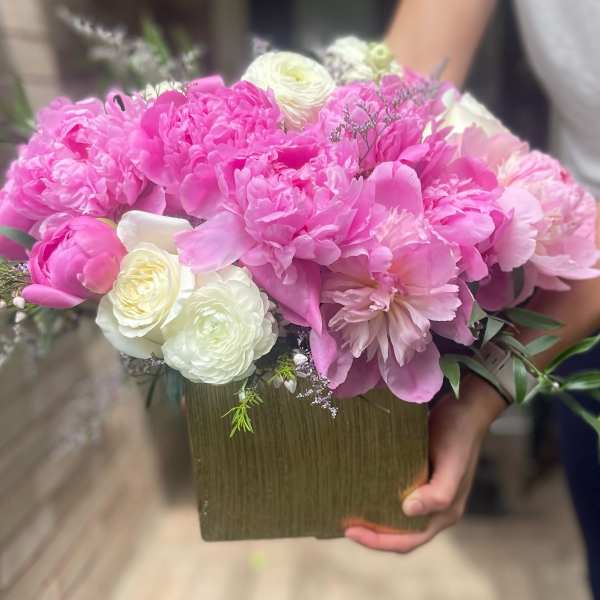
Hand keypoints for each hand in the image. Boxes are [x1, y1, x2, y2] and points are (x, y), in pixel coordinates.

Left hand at [345, 378, 505, 552]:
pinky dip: (380, 498)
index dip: (378, 542)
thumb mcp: (452, 464)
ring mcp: (428, 492)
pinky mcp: (420, 475)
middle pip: (400, 534)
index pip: (408, 540)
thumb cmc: (458, 435)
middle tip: (344, 524)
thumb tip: (408, 511)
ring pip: (397, 516)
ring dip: (376, 519)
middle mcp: (436, 508)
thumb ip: (438, 494)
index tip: (350, 531)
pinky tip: (363, 487)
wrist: (466, 407)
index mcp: (445, 512)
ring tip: (349, 510)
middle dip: (373, 534)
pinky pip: (397, 495)